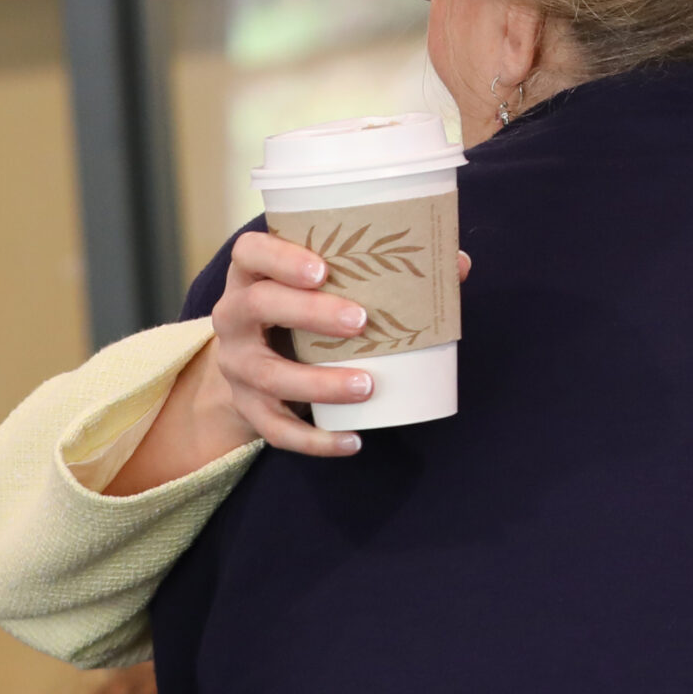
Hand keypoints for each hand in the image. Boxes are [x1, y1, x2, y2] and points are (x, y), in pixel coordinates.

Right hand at [113, 233, 473, 487]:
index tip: (322, 269)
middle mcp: (234, 316)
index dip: (280, 257)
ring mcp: (237, 366)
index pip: (250, 252)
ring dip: (318, 383)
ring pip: (268, 375)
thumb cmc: (307, 312)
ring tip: (368, 385)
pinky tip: (353, 440)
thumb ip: (386, 271)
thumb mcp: (328, 287)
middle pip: (257, 307)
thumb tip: (458, 263)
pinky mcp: (249, 408)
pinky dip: (315, 440)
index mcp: (252, 275)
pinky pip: (276, 429)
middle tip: (360, 320)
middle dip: (308, 313)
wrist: (255, 365)